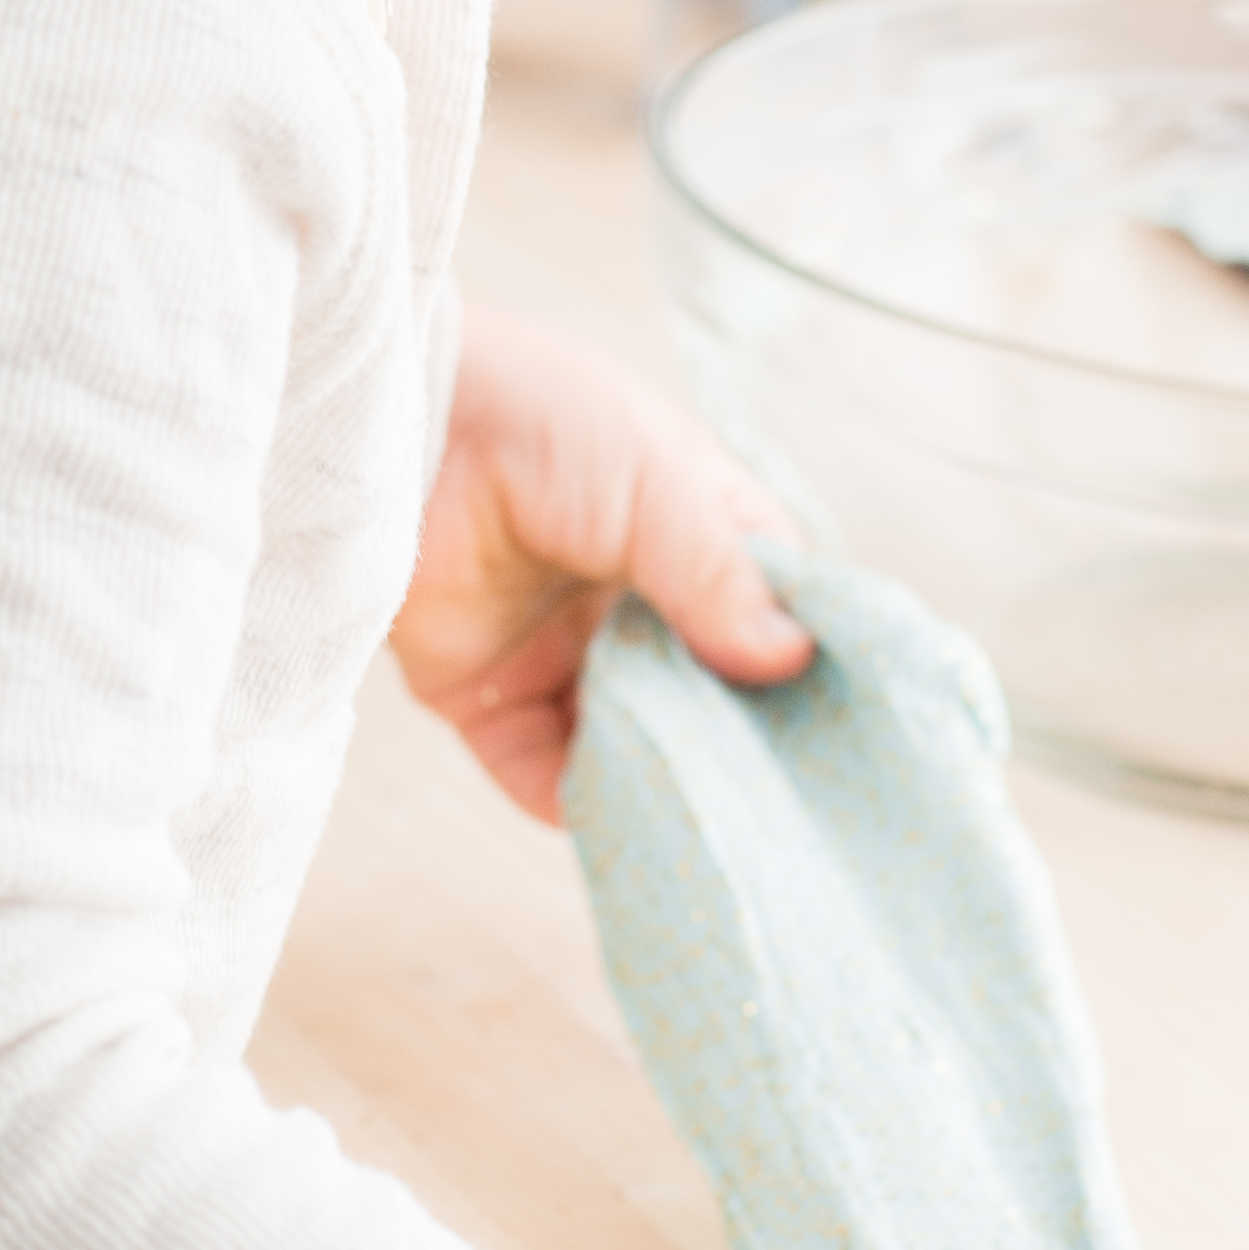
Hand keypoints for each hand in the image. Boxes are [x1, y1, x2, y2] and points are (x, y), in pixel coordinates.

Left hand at [390, 303, 806, 824]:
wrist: (398, 422)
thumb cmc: (541, 421)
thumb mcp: (656, 482)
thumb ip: (719, 573)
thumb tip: (789, 660)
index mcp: (697, 539)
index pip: (774, 617)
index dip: (806, 671)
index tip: (849, 731)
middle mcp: (638, 605)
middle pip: (708, 699)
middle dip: (738, 748)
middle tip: (787, 806)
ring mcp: (566, 655)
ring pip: (633, 747)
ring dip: (662, 783)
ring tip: (710, 829)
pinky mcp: (491, 699)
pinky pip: (545, 775)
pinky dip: (580, 807)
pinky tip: (623, 826)